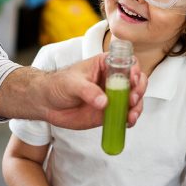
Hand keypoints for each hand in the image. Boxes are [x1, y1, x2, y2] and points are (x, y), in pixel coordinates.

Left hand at [0, 54, 147, 128]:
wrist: (46, 103)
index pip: (127, 62)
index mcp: (105, 65)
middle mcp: (113, 80)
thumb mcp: (71, 83)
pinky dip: (129, 119)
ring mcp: (113, 96)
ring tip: (131, 116)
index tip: (133, 80)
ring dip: (137, 107)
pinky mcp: (109, 112)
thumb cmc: (57, 85)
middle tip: (132, 99)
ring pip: (134, 100)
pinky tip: (127, 122)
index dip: (135, 70)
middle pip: (136, 81)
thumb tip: (104, 102)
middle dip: (139, 90)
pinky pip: (124, 115)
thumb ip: (87, 91)